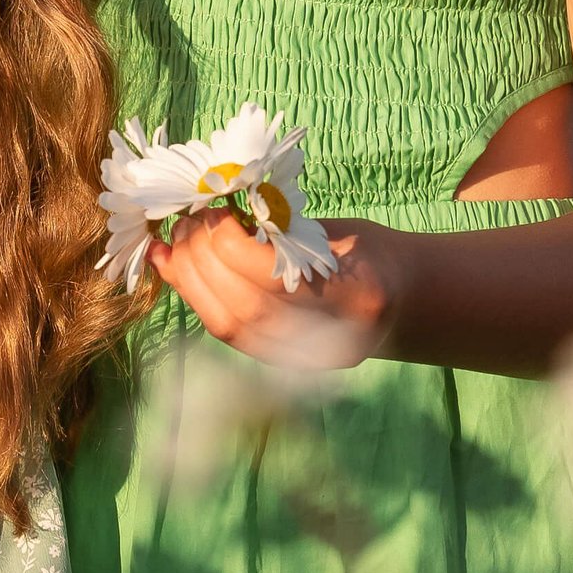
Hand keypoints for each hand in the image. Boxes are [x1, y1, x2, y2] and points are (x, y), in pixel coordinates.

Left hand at [144, 206, 406, 370]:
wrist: (400, 303)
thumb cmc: (368, 255)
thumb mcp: (339, 234)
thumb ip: (285, 232)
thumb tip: (217, 212)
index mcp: (359, 298)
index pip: (276, 282)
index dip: (232, 247)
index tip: (215, 211)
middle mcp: (331, 341)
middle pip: (245, 309)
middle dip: (204, 260)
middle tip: (189, 221)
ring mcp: (304, 360)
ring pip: (227, 327)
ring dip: (189, 278)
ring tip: (178, 240)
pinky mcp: (278, 361)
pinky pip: (224, 331)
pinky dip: (191, 295)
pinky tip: (171, 265)